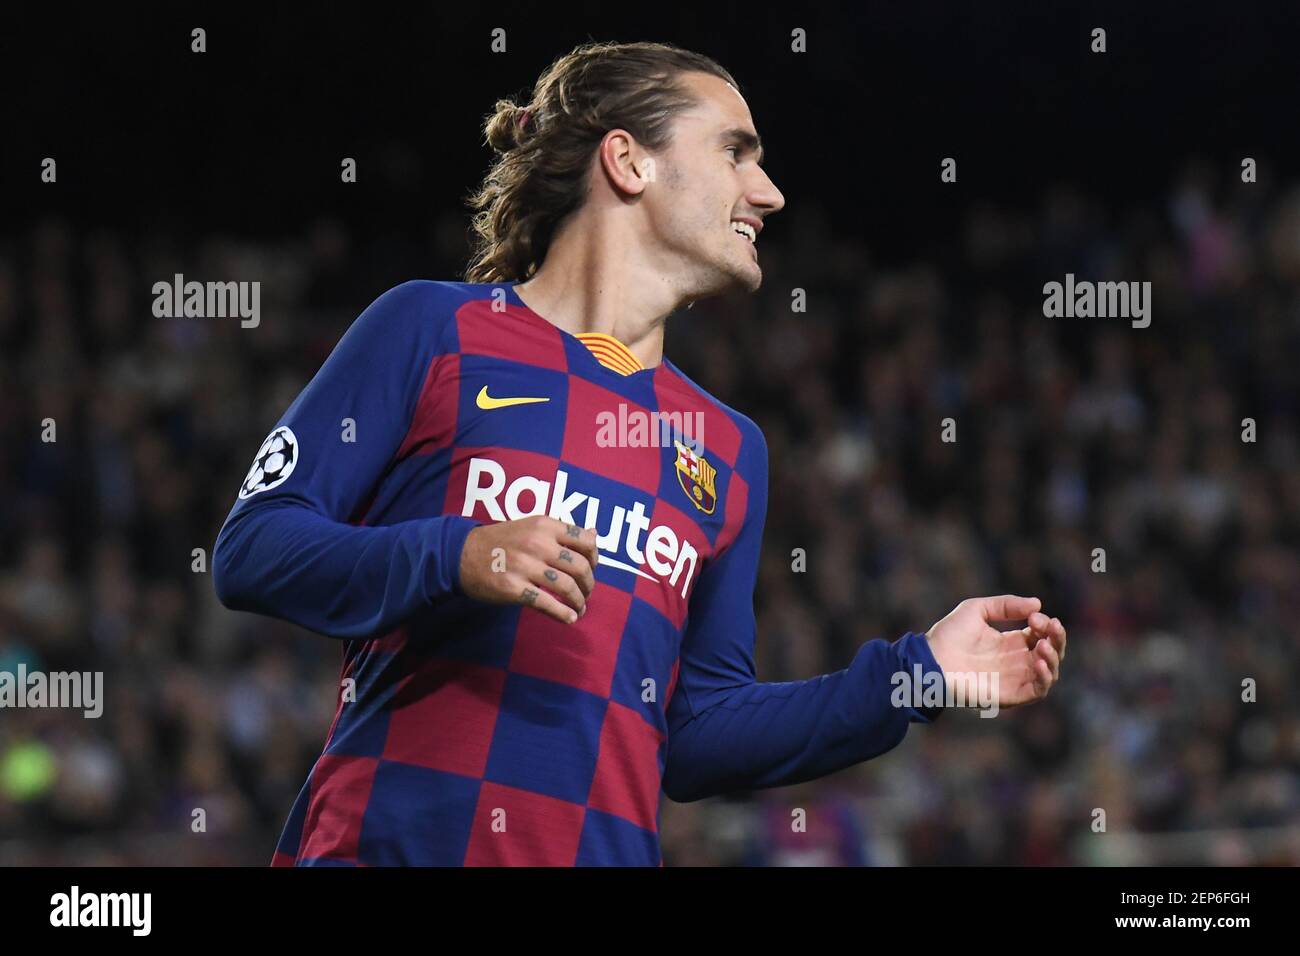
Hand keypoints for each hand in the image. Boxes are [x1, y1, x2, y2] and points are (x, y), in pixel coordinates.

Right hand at [458, 516, 599, 623]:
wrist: (461, 554)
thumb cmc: (500, 541)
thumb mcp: (531, 526)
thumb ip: (562, 532)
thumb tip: (595, 535)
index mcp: (545, 526)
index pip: (585, 541)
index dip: (595, 558)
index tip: (592, 569)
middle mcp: (537, 543)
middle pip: (580, 567)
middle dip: (589, 584)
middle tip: (586, 593)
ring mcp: (525, 566)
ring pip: (567, 587)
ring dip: (579, 601)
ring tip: (579, 608)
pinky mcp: (514, 588)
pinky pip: (547, 603)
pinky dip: (563, 614)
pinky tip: (569, 618)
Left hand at [925, 595, 1066, 708]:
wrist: (930, 660)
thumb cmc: (948, 635)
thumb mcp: (977, 609)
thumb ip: (1006, 605)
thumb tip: (1038, 604)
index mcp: (1010, 642)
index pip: (1041, 634)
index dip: (1045, 625)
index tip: (1034, 616)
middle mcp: (1016, 661)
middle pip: (1050, 652)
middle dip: (1057, 638)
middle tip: (1050, 626)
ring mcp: (1015, 679)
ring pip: (1049, 672)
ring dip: (1053, 657)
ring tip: (1044, 645)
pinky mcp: (1011, 695)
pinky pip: (1038, 691)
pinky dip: (1046, 678)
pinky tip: (1041, 663)